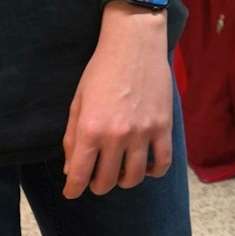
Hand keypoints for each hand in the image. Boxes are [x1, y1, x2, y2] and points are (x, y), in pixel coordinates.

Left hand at [62, 9, 174, 197]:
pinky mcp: (163, 126)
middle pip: (106, 181)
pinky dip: (154, 171)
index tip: (72, 192)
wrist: (134, 43)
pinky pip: (163, 162)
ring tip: (120, 173)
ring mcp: (143, 132)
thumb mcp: (78, 101)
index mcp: (90, 129)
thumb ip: (72, 137)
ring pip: (134, 177)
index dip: (73, 189)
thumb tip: (71, 169)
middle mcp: (116, 135)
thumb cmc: (101, 70)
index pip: (79, 175)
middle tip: (96, 179)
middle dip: (97, 186)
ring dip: (124, 181)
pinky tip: (147, 166)